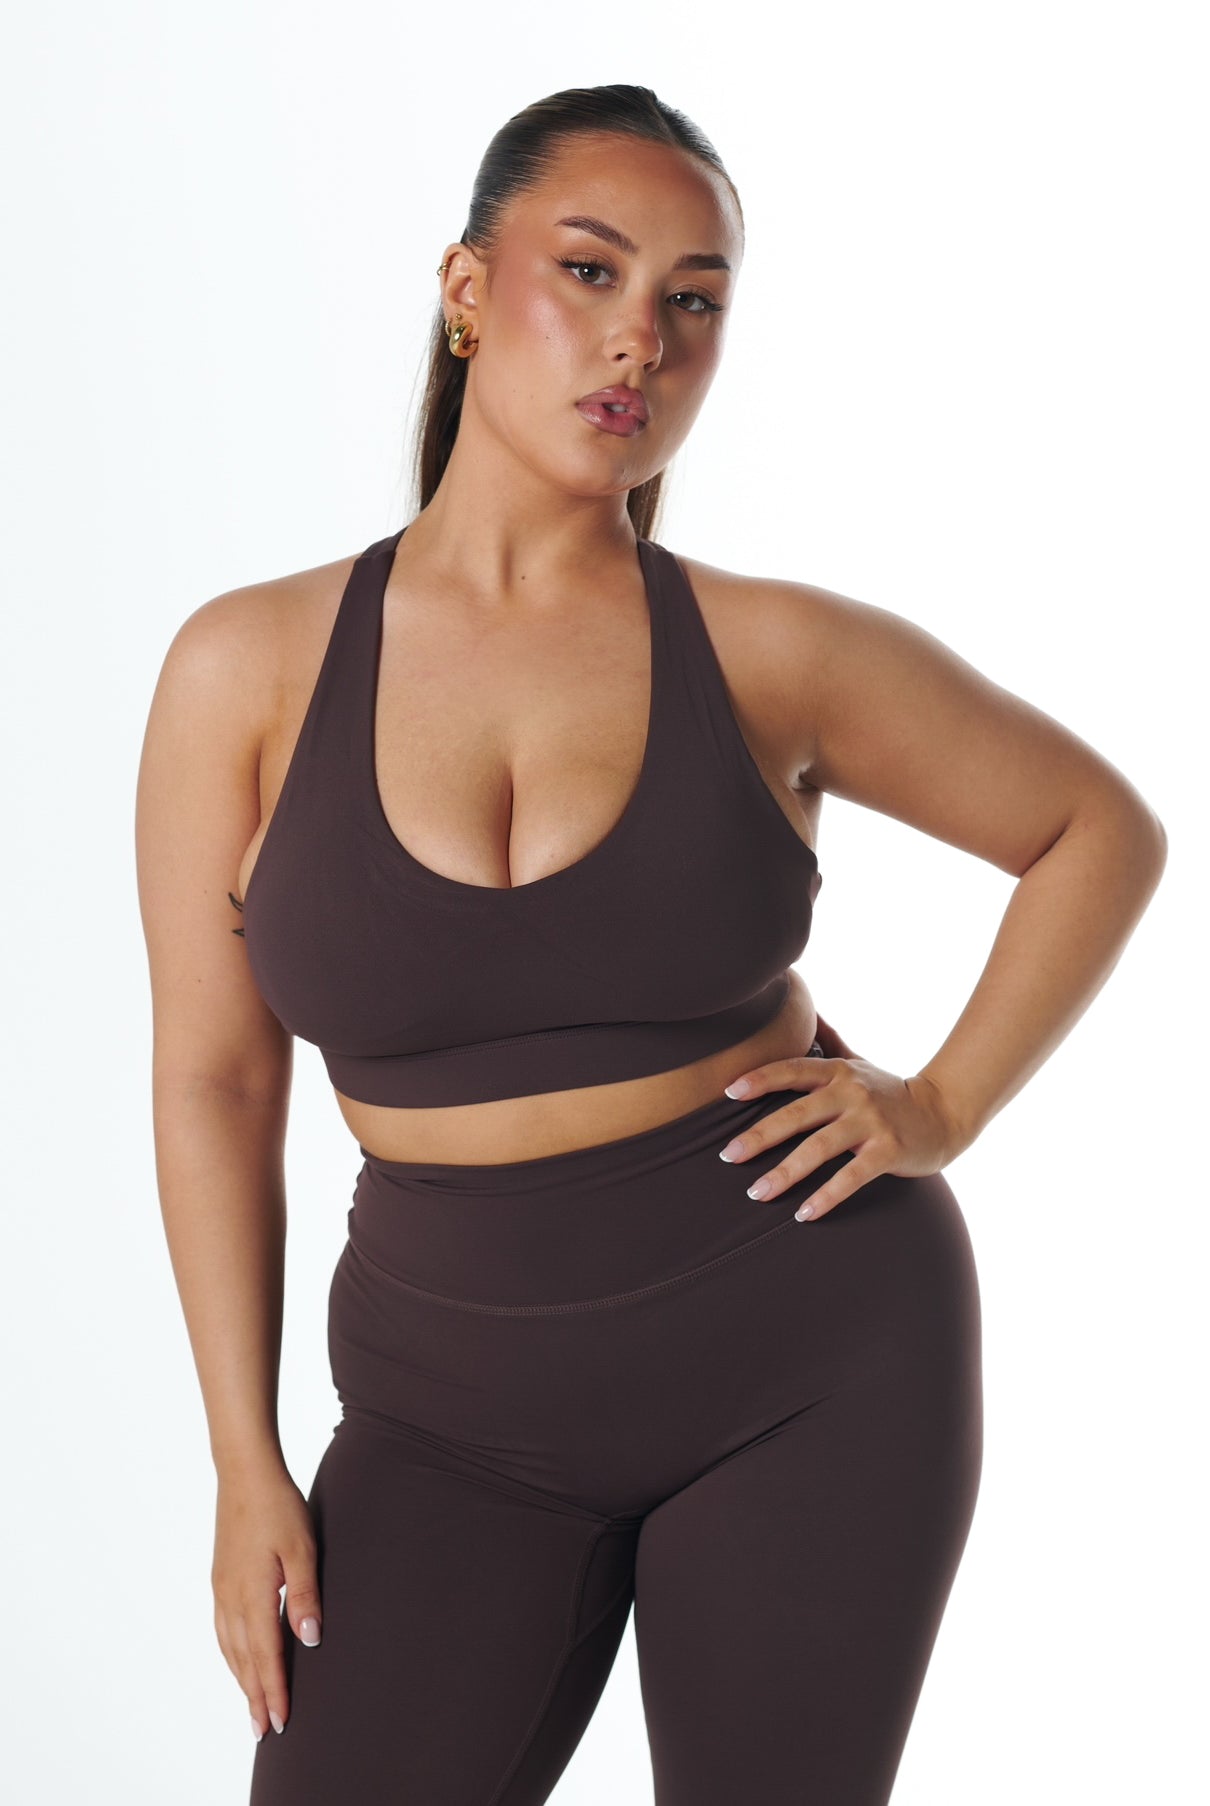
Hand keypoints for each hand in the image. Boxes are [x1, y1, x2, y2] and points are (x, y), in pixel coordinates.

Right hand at [212, 1463, 322, 1741]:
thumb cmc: (278, 1507)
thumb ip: (305, 1596)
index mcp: (253, 1594)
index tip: (279, 1722)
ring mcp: (222, 1589)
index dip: (273, 1690)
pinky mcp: (220, 1579)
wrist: (244, 1473)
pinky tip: (238, 1659)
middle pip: (243, 1659)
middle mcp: (231, 1598)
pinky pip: (222, 1630)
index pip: (265, 1655)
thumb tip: (310, 1641)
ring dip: (241, 1679)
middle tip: (263, 1730)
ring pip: (229, 1647)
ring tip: (252, 1704)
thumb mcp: (302, 1548)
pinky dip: (231, 1654)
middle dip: (254, 1695)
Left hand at [719, 1049, 966, 1220]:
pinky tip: (803, 1214)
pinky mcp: (888, 1151)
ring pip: (819, 1148)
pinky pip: (852, 1176)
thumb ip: (831, 1040)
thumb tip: (808, 1011)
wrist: (942, 1113)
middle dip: (760, 1135)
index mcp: (838, 1072)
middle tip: (728, 1155)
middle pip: (797, 1113)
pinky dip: (827, 1196)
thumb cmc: (889, 1091)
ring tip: (757, 1192)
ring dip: (786, 1173)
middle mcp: (852, 1093)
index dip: (760, 1078)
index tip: (728, 1092)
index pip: (793, 1070)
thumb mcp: (859, 1062)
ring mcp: (871, 1122)